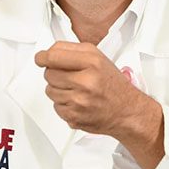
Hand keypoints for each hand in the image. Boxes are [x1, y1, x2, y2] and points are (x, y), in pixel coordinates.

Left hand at [34, 41, 163, 168]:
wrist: (127, 112)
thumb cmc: (113, 85)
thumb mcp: (98, 58)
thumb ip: (73, 51)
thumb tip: (49, 52)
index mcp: (91, 62)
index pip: (53, 56)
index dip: (43, 57)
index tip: (41, 58)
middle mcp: (85, 82)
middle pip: (49, 73)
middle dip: (54, 73)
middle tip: (68, 76)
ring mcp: (79, 101)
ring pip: (50, 91)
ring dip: (58, 89)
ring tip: (75, 89)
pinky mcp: (74, 117)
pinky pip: (55, 106)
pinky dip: (63, 104)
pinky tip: (77, 101)